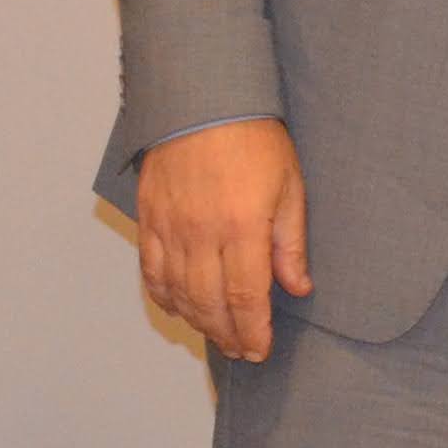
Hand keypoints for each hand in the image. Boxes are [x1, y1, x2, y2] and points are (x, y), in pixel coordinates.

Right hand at [135, 115, 307, 363]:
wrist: (203, 99)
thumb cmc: (252, 137)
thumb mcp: (289, 187)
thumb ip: (291, 244)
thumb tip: (297, 287)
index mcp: (242, 228)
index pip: (245, 298)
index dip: (253, 331)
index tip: (261, 349)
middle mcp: (201, 234)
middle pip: (210, 304)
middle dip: (228, 334)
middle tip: (242, 349)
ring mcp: (171, 228)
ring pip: (178, 294)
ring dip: (198, 322)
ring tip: (217, 334)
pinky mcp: (149, 218)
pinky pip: (151, 271)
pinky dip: (163, 296)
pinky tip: (178, 307)